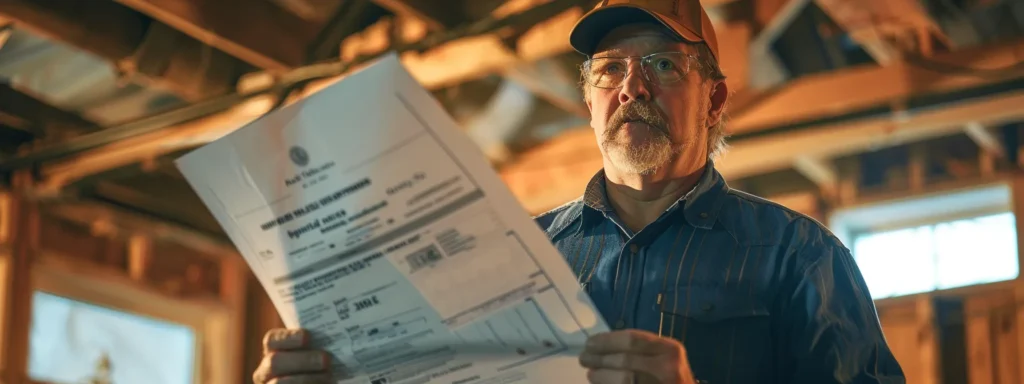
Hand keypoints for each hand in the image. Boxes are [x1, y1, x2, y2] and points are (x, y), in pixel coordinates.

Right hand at [253, 328, 332, 383]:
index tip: (307, 336)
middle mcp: (266, 370)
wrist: (320, 381)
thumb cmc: (320, 367)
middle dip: (302, 360)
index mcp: (273, 352)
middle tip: (326, 360)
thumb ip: (317, 345)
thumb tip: (333, 336)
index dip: (287, 337)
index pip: (271, 340)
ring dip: (306, 378)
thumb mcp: (316, 353)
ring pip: (279, 383)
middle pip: (274, 362)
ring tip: (328, 376)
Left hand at [579, 330, 696, 383]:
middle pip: (625, 360)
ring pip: (624, 379)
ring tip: (591, 373)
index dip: (606, 340)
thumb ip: (639, 349)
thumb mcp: (662, 355)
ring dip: (601, 376)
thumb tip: (601, 346)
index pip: (632, 340)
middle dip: (600, 359)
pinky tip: (600, 383)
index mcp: (669, 349)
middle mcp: (667, 367)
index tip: (590, 342)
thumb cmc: (670, 374)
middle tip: (584, 358)